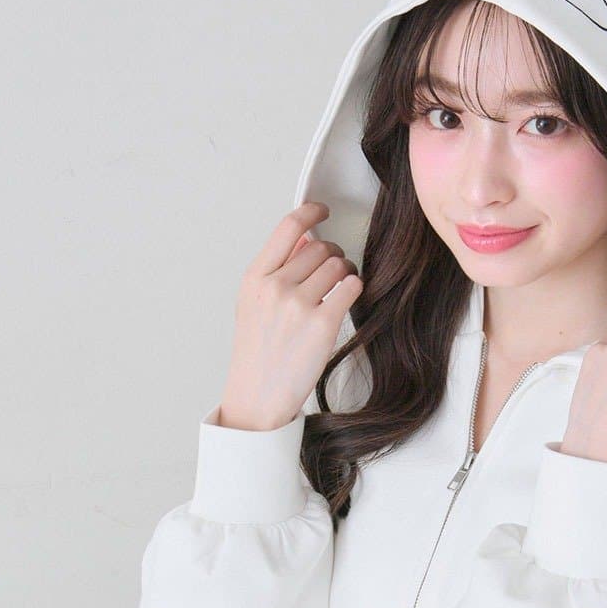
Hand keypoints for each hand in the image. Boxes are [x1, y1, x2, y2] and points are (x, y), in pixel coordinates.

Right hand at [218, 202, 363, 431]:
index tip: (323, 211)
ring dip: (345, 271)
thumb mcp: (253, 304)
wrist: (257, 397)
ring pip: (338, 264)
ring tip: (339, 287)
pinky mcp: (322, 325)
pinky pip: (351, 286)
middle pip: (319, 247)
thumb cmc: (257, 353)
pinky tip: (345, 299)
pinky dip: (353, 288)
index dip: (311, 212)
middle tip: (333, 269)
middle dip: (332, 254)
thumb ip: (275, 270)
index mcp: (255, 278)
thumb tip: (304, 239)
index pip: (288, 227)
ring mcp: (298, 306)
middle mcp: (275, 287)